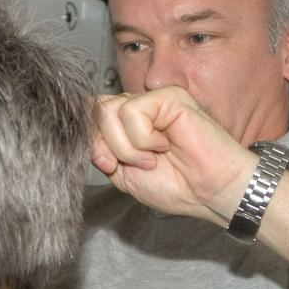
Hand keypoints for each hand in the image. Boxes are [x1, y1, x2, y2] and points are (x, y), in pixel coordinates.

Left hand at [91, 89, 255, 223]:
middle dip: (109, 147)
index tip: (109, 166)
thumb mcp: (122, 172)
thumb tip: (78, 122)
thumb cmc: (177, 186)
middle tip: (139, 165)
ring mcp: (153, 100)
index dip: (91, 142)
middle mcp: (138, 108)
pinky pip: (132, 112)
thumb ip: (99, 147)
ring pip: (110, 112)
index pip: (89, 116)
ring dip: (128, 147)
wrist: (210, 193)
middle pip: (95, 112)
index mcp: (127, 124)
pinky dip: (144, 139)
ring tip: (155, 158)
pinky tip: (167, 145)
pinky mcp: (167, 96)